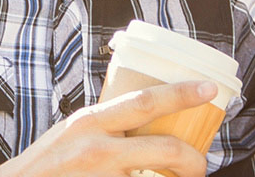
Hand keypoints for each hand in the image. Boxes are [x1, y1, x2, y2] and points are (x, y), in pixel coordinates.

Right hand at [0, 81, 219, 176]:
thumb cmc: (43, 164)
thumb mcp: (72, 132)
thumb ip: (104, 125)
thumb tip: (142, 117)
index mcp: (90, 122)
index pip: (145, 101)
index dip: (182, 93)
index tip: (210, 89)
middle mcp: (97, 150)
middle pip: (166, 149)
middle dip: (194, 159)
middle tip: (200, 165)